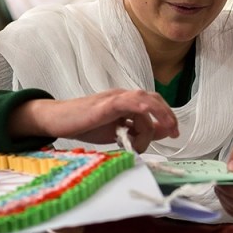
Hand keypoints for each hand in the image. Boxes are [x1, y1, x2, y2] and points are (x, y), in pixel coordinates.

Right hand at [10, 89, 178, 150]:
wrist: (57, 119)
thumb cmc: (84, 125)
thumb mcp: (114, 132)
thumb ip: (133, 132)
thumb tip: (153, 136)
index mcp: (126, 102)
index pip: (152, 104)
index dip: (166, 116)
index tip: (174, 133)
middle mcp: (123, 96)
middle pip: (153, 99)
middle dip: (167, 115)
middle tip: (174, 133)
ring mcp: (114, 98)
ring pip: (144, 102)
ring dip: (157, 117)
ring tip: (164, 131)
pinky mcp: (106, 104)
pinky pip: (128, 101)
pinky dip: (141, 105)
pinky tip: (148, 112)